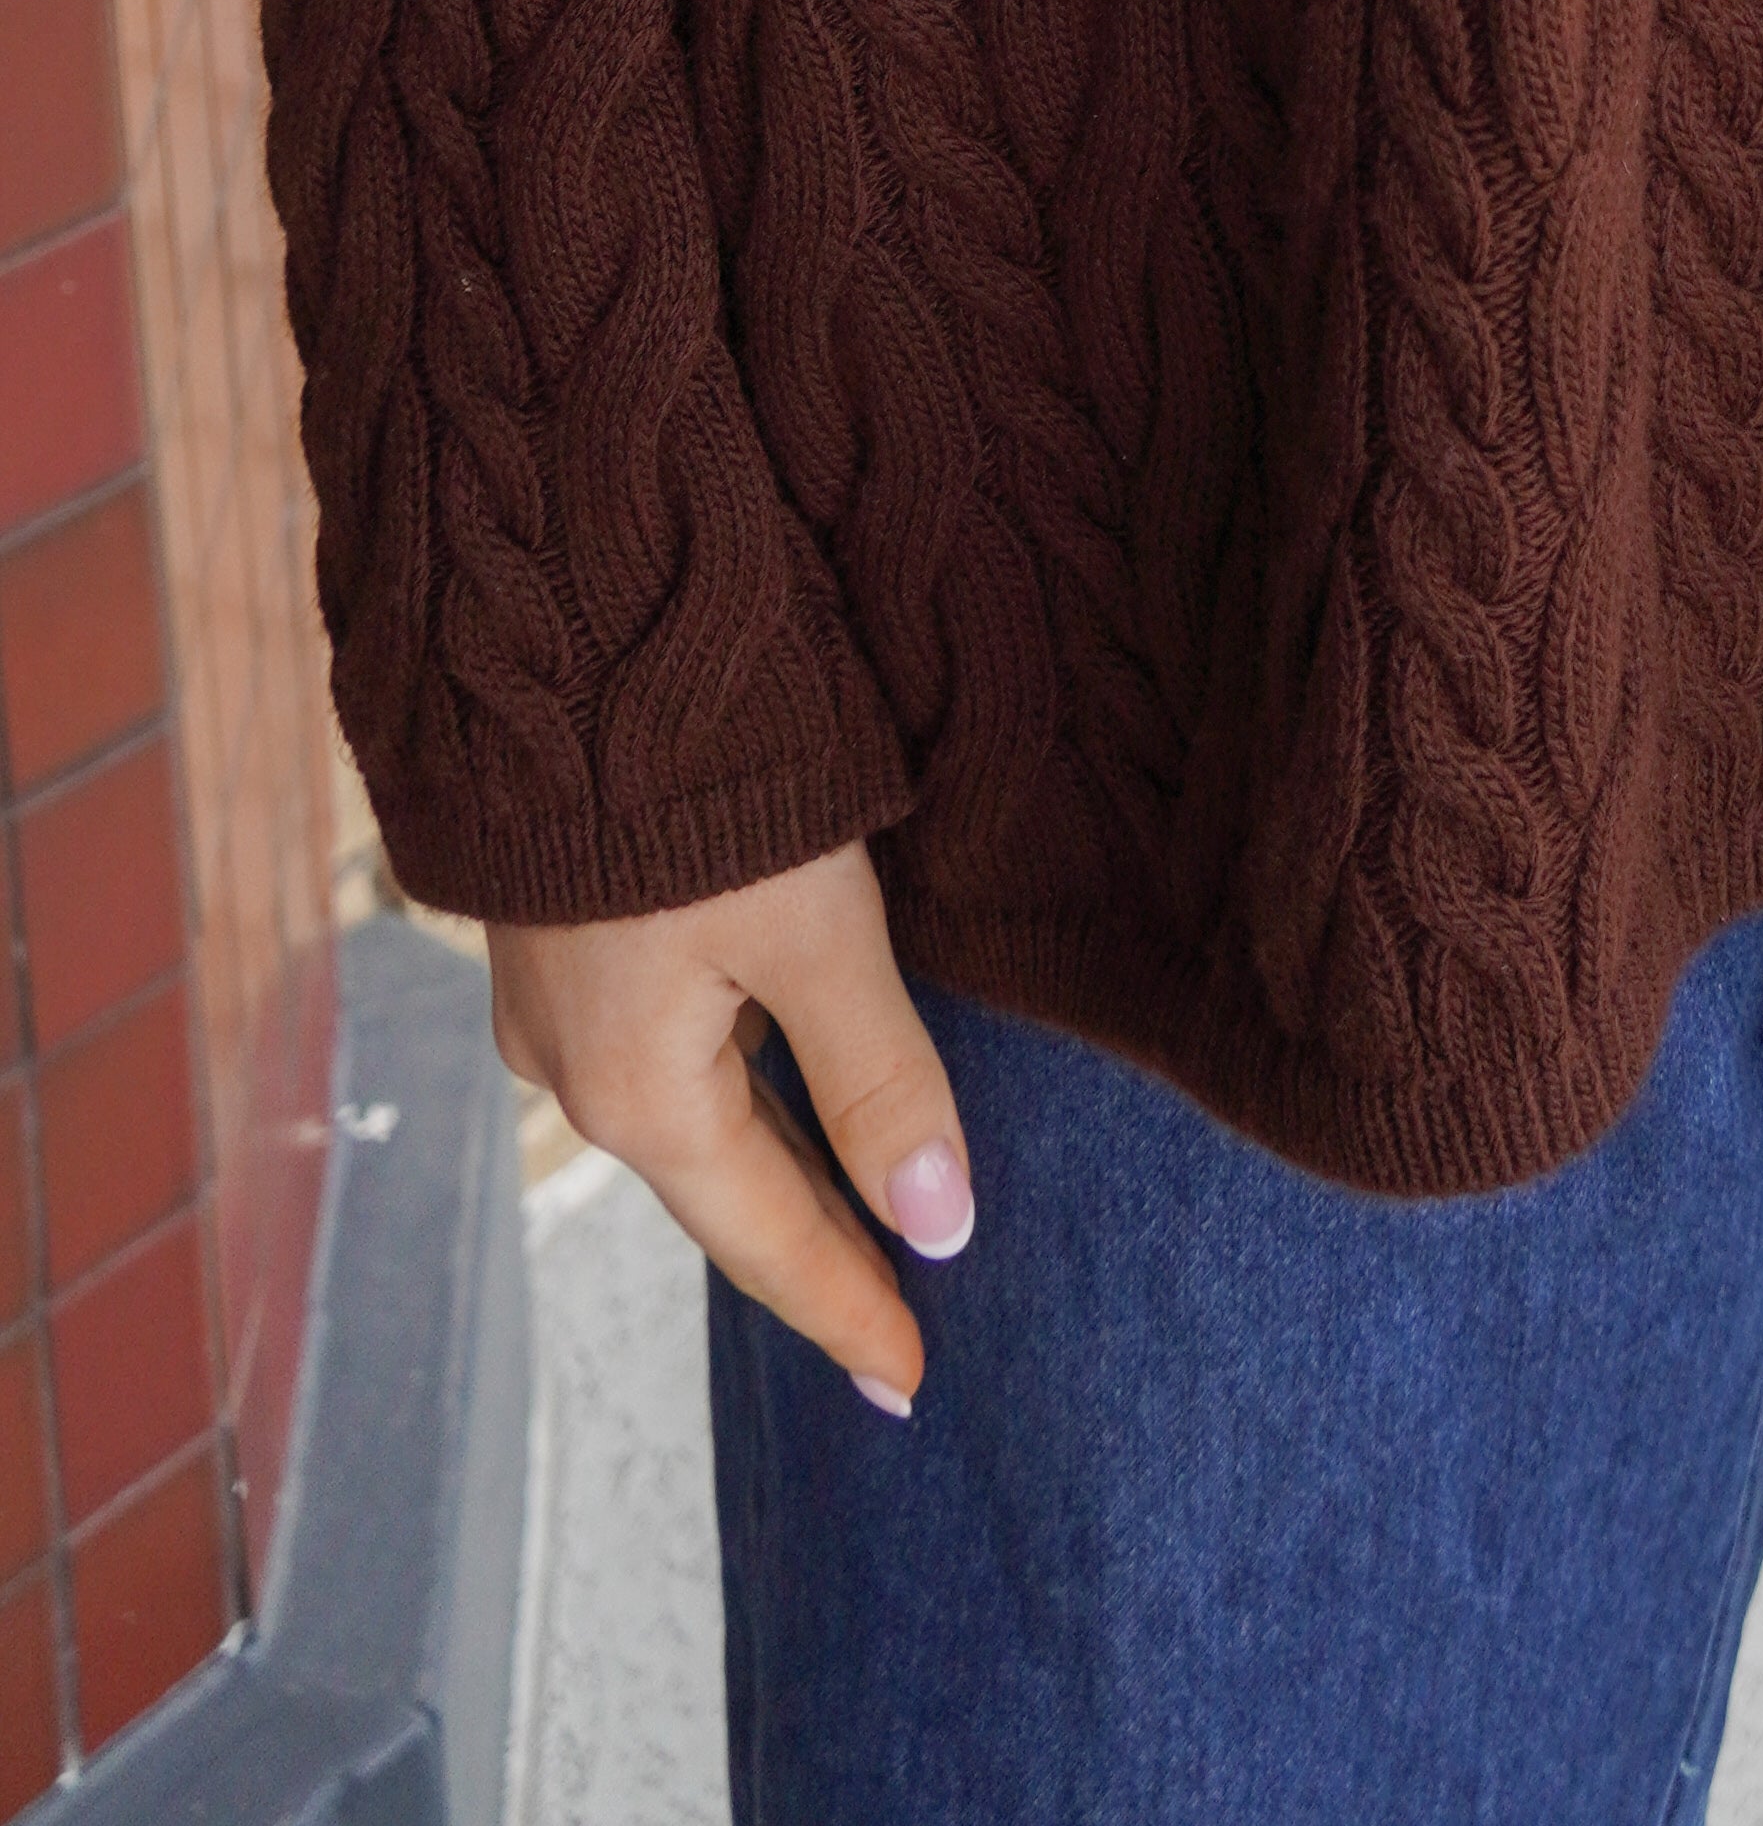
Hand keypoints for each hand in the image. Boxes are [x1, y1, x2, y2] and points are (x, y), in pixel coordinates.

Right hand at [485, 837, 974, 1413]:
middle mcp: (576, 1069)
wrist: (555, 642)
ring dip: (773, 1154)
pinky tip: (773, 1066)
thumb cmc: (692, 783)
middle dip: (815, 1243)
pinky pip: (662, 1039)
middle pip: (727, 1181)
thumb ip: (881, 1077)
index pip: (770, 1238)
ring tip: (853, 1206)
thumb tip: (943, 1225)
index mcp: (638, 1094)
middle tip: (894, 1312)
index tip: (913, 1384)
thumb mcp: (816, 928)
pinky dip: (734, 1076)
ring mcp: (555, 1002)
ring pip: (692, 1107)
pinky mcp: (558, 933)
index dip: (851, 1305)